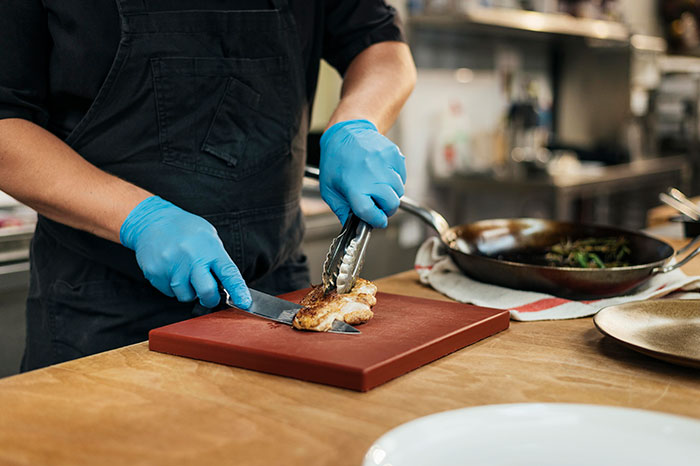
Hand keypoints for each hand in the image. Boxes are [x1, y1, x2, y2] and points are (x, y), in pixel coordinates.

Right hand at [120, 196, 251, 308]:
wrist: (152, 220)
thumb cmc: (185, 229)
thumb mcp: (208, 237)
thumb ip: (217, 259)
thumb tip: (227, 284)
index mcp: (209, 249)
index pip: (229, 274)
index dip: (238, 291)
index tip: (245, 303)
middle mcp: (191, 258)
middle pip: (206, 293)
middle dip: (210, 298)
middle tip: (208, 294)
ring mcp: (172, 266)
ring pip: (186, 296)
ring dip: (189, 291)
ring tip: (185, 273)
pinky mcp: (156, 273)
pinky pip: (169, 293)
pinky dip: (172, 287)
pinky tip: (171, 270)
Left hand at [319, 119, 405, 227]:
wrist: (347, 132)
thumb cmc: (336, 162)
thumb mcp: (329, 189)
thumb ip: (341, 210)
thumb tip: (352, 226)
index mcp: (355, 187)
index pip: (373, 214)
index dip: (376, 221)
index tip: (377, 221)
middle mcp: (372, 176)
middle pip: (391, 204)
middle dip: (386, 209)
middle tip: (379, 205)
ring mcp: (385, 164)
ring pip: (399, 191)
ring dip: (391, 194)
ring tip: (378, 186)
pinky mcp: (394, 155)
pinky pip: (402, 177)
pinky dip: (395, 180)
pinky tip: (382, 174)